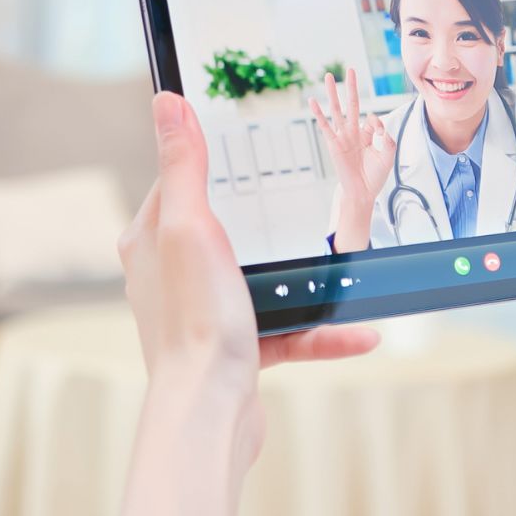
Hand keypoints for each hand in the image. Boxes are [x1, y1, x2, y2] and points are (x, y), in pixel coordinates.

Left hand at [93, 92, 379, 515]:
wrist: (209, 414)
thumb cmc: (194, 323)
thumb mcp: (191, 227)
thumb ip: (185, 165)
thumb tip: (167, 101)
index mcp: (153, 241)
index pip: (180, 182)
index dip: (212, 159)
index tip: (252, 141)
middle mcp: (173, 276)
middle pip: (229, 229)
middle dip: (273, 218)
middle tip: (313, 197)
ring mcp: (208, 314)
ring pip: (268, 282)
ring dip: (312, 280)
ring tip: (352, 266)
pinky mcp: (239, 351)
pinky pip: (290, 331)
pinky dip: (324, 330)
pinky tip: (362, 331)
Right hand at [308, 69, 394, 251]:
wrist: (363, 192)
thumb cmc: (375, 175)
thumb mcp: (388, 154)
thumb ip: (386, 136)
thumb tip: (374, 118)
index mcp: (367, 134)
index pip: (372, 119)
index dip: (376, 123)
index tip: (379, 134)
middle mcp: (353, 132)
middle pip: (352, 104)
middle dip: (351, 87)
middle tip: (350, 69)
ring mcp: (342, 136)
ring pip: (337, 110)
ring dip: (333, 93)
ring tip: (329, 76)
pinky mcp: (333, 144)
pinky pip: (325, 126)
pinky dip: (318, 113)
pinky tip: (312, 101)